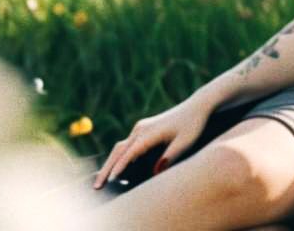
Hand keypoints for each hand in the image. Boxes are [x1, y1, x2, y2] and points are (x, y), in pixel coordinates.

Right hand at [92, 95, 211, 188]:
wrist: (197, 105)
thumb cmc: (193, 124)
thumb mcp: (185, 142)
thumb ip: (170, 156)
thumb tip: (155, 172)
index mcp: (149, 133)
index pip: (128, 153)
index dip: (118, 168)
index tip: (109, 182)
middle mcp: (141, 129)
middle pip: (118, 150)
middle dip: (106, 169)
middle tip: (96, 187)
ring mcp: (141, 128)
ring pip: (120, 147)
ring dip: (110, 163)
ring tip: (102, 181)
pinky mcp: (144, 128)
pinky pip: (127, 145)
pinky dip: (119, 157)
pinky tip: (117, 169)